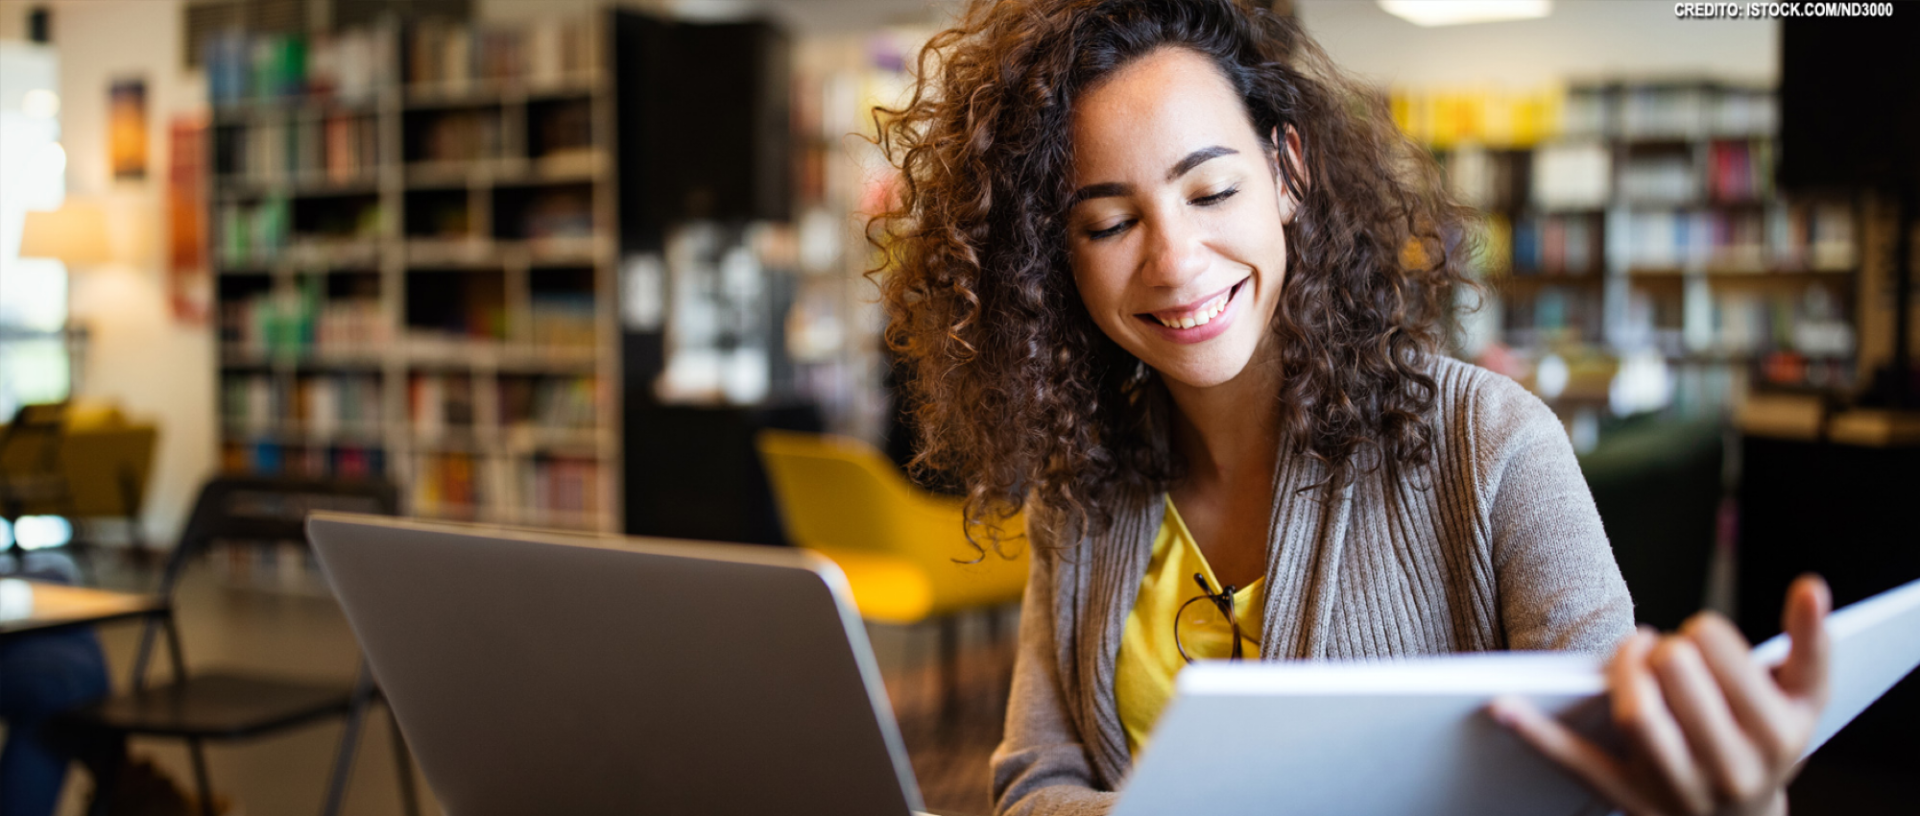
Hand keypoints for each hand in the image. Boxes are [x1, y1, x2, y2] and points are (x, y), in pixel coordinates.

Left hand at [1489, 575, 1831, 815]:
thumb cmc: (1770, 741)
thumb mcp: (1805, 699)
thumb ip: (1812, 640)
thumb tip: (1810, 584)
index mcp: (1776, 734)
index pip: (1723, 657)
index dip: (1704, 633)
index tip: (1701, 635)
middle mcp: (1730, 767)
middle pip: (1677, 681)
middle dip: (1666, 650)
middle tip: (1667, 649)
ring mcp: (1677, 787)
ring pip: (1637, 717)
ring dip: (1623, 672)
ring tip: (1631, 653)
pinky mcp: (1629, 799)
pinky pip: (1579, 763)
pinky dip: (1537, 735)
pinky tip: (1500, 706)